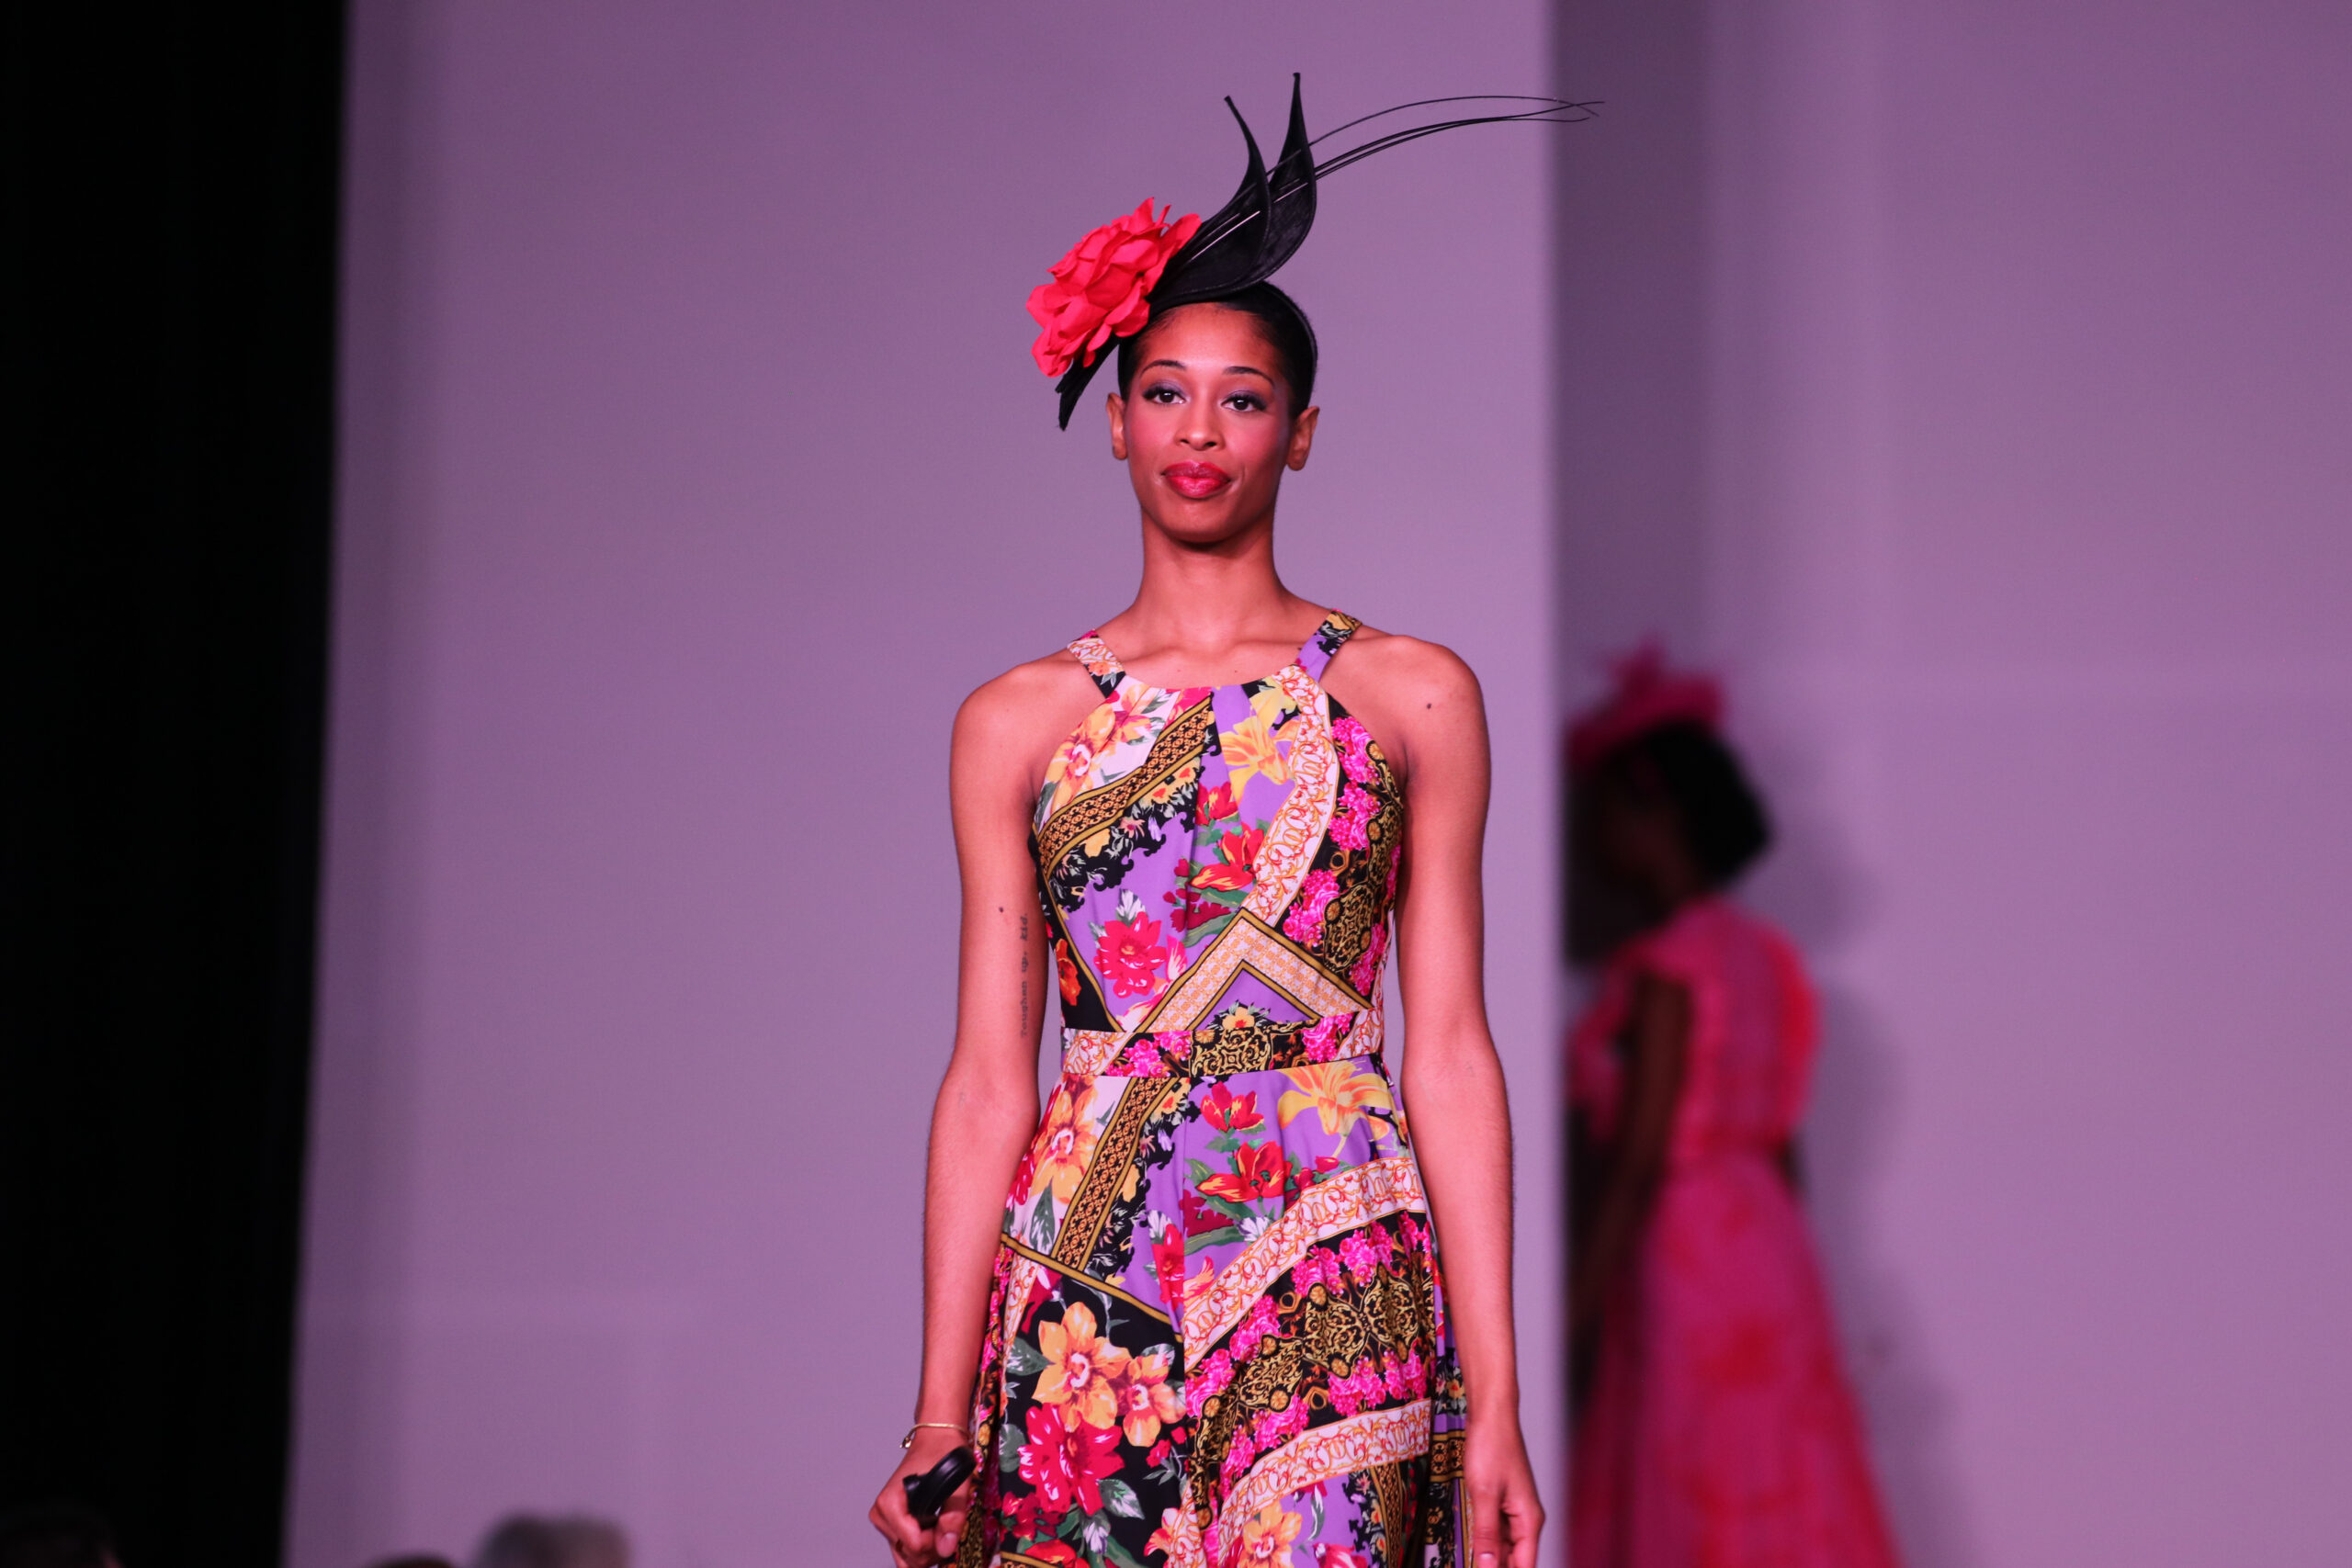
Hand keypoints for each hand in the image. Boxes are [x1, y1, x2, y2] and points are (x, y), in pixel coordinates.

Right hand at [869, 1427, 974, 1567]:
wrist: (935, 1441)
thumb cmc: (943, 1455)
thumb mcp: (956, 1484)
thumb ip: (952, 1517)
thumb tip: (947, 1547)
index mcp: (891, 1504)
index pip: (914, 1544)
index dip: (937, 1541)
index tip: (948, 1525)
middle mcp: (881, 1515)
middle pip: (909, 1556)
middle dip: (933, 1549)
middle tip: (948, 1527)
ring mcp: (884, 1522)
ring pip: (906, 1558)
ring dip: (928, 1551)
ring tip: (942, 1528)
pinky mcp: (890, 1526)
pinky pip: (905, 1551)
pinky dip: (922, 1549)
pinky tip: (934, 1531)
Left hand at [1462, 1414, 1543, 1567]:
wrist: (1491, 1415)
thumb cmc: (1491, 1447)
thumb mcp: (1485, 1495)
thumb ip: (1487, 1533)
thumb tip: (1488, 1567)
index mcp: (1530, 1521)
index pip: (1525, 1565)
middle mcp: (1526, 1518)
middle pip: (1515, 1558)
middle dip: (1496, 1567)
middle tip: (1473, 1566)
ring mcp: (1514, 1509)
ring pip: (1504, 1546)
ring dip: (1490, 1557)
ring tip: (1471, 1562)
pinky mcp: (1501, 1500)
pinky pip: (1496, 1530)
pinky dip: (1485, 1540)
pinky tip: (1473, 1548)